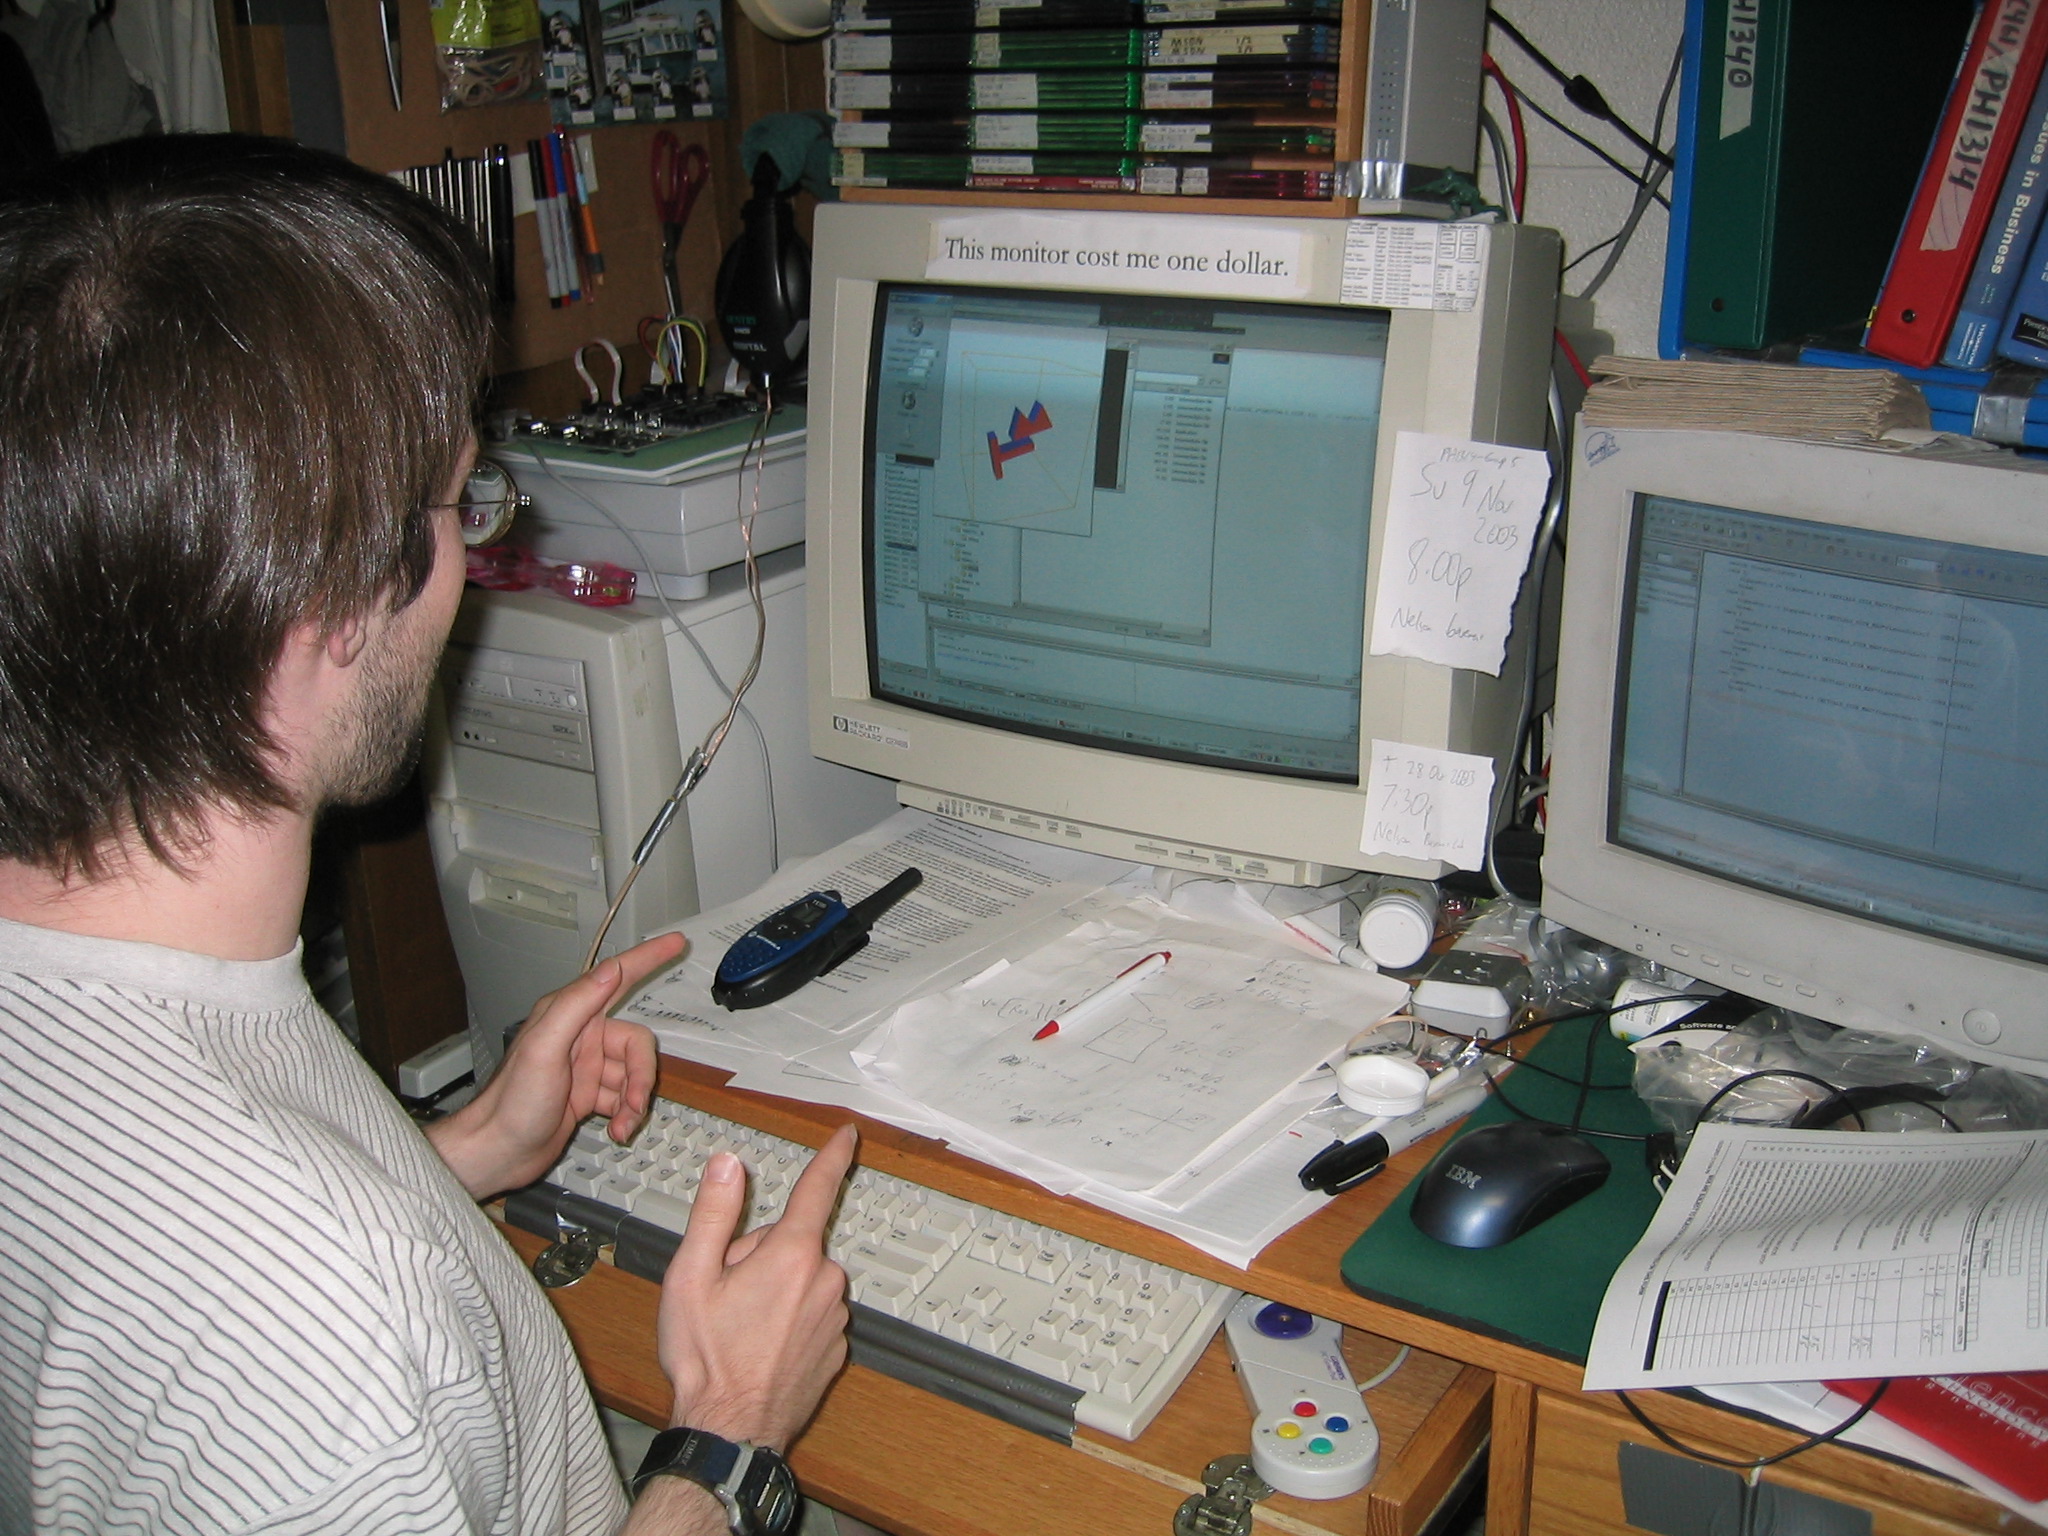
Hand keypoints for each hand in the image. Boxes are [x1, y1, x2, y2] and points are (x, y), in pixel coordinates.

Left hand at [426, 931, 687, 1197]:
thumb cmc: (512, 1102)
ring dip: (634, 1101)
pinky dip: (626, 1115)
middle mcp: (580, 1037)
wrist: (498, 1151)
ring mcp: (586, 1068)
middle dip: (641, 1076)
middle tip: (634, 1103)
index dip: (648, 958)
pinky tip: (615, 1130)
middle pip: (635, 1044)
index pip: (616, 977)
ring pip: (633, 1074)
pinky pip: (625, 1097)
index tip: (676, 943)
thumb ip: (576, 1005)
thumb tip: (610, 970)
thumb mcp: (543, 1048)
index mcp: (569, 1016)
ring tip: (622, 1123)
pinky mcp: (589, 1094)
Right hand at [657, 1123, 856, 1450]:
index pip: (817, 1189)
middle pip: (792, 1243)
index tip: (848, 1135)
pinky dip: (788, 1322)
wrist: (728, 1431)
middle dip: (761, 1257)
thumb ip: (713, 1213)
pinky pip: (810, 1315)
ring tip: (739, 1328)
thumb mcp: (690, 1277)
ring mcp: (834, 1317)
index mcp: (790, 1254)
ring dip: (775, 1292)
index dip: (833, 1157)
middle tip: (725, 1294)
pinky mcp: (835, 1348)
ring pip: (801, 1281)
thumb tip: (728, 1165)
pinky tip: (759, 1348)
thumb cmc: (705, 1358)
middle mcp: (824, 1280)